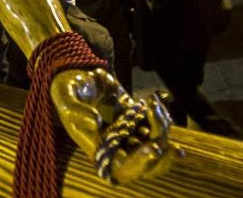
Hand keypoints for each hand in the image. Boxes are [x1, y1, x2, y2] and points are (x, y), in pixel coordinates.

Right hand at [50, 68, 178, 184]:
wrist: (76, 74)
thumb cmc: (67, 87)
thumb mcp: (65, 95)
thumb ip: (76, 110)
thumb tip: (96, 123)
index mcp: (98, 148)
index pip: (122, 168)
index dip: (139, 164)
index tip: (153, 149)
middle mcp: (115, 146)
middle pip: (145, 167)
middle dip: (163, 161)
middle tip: (177, 150)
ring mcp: (128, 133)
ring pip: (154, 144)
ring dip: (161, 129)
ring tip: (152, 104)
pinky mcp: (136, 119)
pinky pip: (155, 126)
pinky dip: (160, 116)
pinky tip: (153, 100)